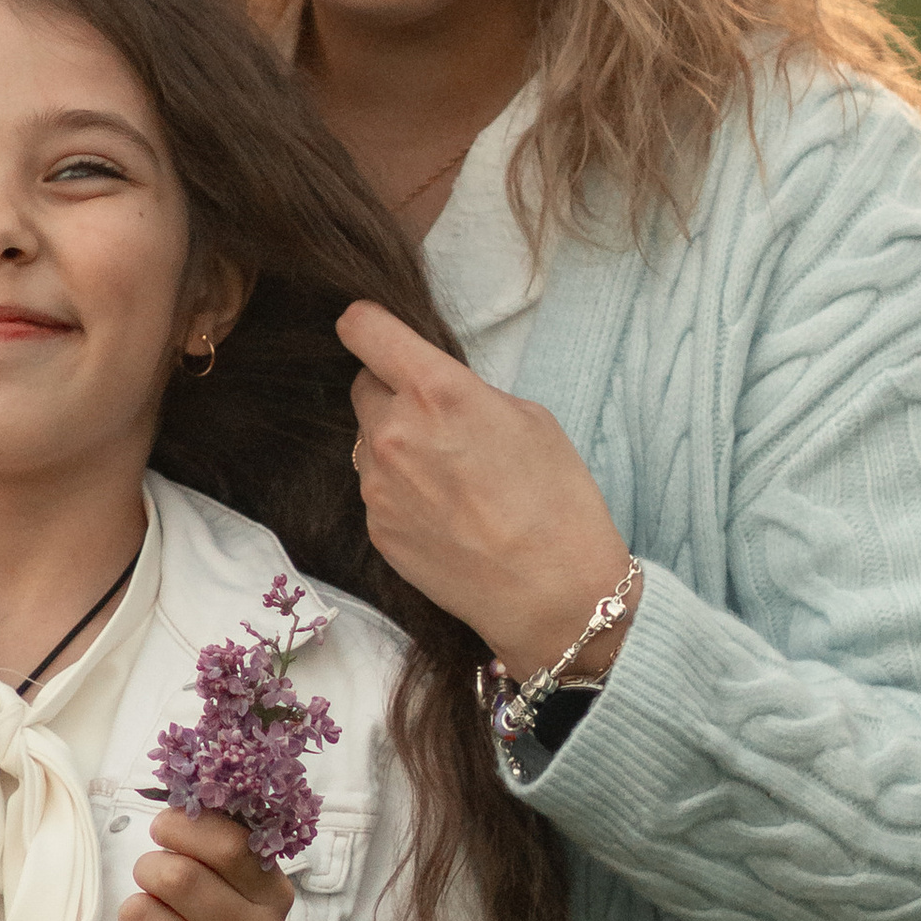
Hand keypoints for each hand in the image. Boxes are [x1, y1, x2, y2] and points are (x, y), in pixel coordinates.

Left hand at [110, 809, 295, 920]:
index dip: (183, 827)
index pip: (228, 843)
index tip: (165, 829)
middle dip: (150, 869)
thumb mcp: (247, 900)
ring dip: (135, 912)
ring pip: (139, 913)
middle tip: (153, 881)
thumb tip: (182, 794)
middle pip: (176, 876)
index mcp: (273, 900)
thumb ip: (224, 851)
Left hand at [337, 297, 634, 682]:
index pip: (363, 328)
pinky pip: (377, 490)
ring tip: (453, 479)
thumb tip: (436, 393)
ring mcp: (377, 485)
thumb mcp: (528, 418)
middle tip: (441, 422)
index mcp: (434, 390)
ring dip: (397, 446)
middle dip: (394, 394)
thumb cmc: (556, 502)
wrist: (553, 594)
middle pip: (364, 387)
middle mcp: (392, 432)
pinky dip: (401, 492)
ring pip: (369, 442)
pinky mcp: (376, 528)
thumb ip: (467, 393)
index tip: (378, 334)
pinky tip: (446, 515)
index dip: (369, 326)